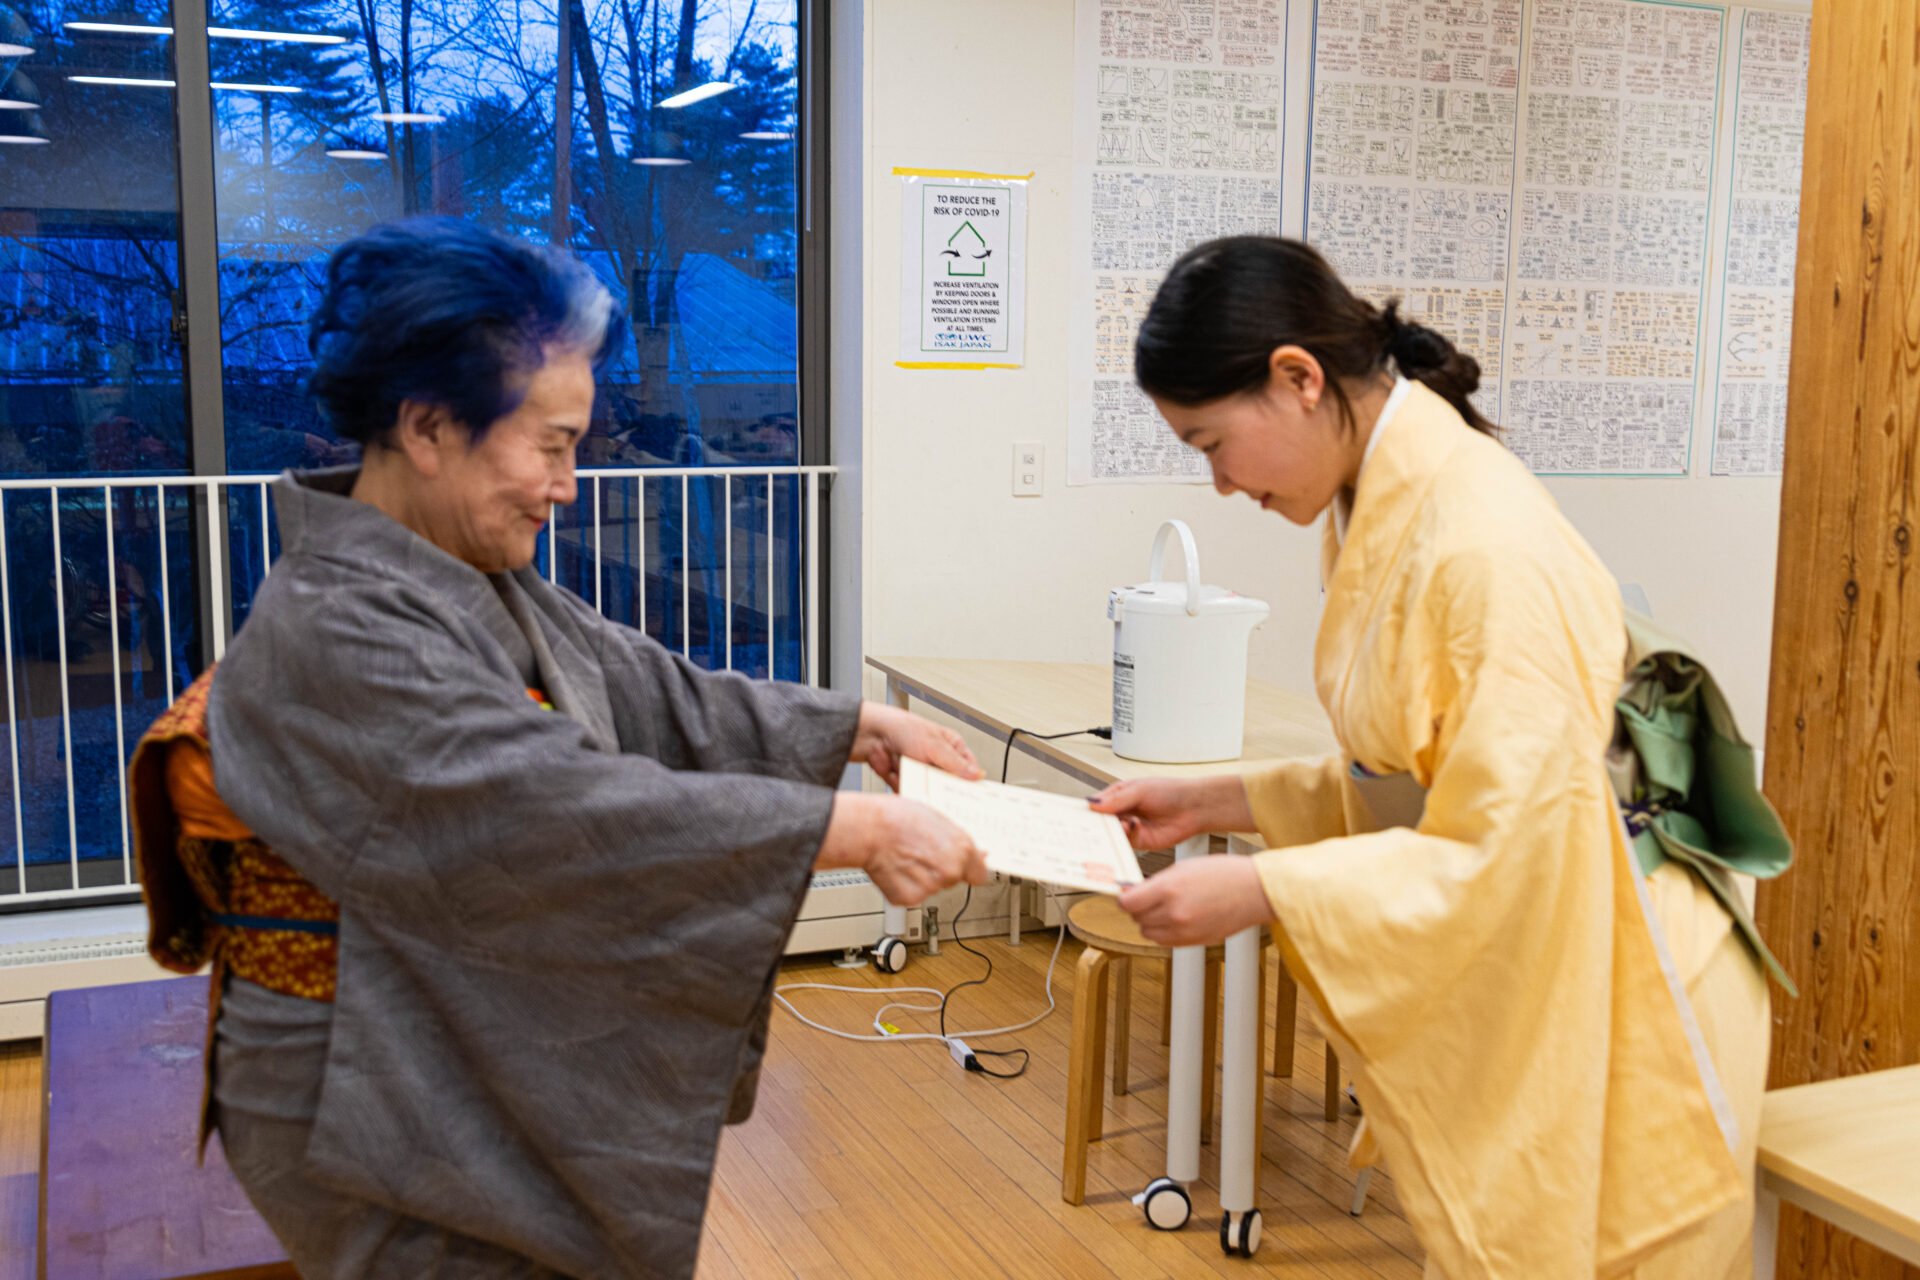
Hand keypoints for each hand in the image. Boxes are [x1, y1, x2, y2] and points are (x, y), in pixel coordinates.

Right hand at [821, 792, 986, 903]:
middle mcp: (950, 871)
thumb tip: (973, 852)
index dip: (970, 869)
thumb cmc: (897, 817)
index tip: (965, 868)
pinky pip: (913, 895)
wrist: (868, 829)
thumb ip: (956, 839)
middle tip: (923, 854)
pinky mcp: (910, 898)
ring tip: (906, 857)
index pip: (980, 873)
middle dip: (942, 870)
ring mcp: (931, 887)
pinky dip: (905, 886)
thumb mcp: (937, 818)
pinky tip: (897, 869)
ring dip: (923, 878)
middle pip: (954, 879)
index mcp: (962, 849)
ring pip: (933, 888)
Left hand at [852, 703, 981, 789]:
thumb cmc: (902, 728)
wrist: (871, 735)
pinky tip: (903, 781)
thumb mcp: (934, 745)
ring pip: (931, 792)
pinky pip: (914, 795)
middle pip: (950, 785)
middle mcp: (938, 761)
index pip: (969, 769)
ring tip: (916, 779)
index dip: (972, 783)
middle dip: (945, 790)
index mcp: (951, 747)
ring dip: (924, 789)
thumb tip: (976, 775)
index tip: (974, 797)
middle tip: (944, 794)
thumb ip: (955, 763)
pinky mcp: (908, 782)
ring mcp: (922, 772)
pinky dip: (908, 791)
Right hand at [1087, 775, 1251, 849]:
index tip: (1071, 816)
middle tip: (1086, 827)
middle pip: (1099, 823)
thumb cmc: (1171, 791)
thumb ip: (1117, 799)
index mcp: (1116, 797)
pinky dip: (1124, 839)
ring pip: (1110, 835)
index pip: (1094, 805)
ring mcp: (1128, 829)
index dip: (1084, 811)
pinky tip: (1129, 829)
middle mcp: (1120, 813)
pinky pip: (1124, 844)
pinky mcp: (1138, 842)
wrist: (1194, 808)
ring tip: (1115, 825)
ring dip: (1110, 832)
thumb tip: (1094, 805)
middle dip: (1093, 826)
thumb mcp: (1140, 790)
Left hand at [1117, 856, 1271, 947]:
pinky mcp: (1193, 942)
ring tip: (1165, 907)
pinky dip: (1164, 931)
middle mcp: (1173, 914)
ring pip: (1148, 932)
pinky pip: (1165, 941)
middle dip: (1138, 908)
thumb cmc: (1224, 874)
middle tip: (1149, 897)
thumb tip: (1134, 892)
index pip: (1126, 903)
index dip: (1125, 897)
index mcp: (1169, 890)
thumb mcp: (1183, 867)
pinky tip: (1176, 917)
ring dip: (1150, 921)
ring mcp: (1184, 931)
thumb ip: (1156, 882)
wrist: (1254, 891)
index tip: (1128, 893)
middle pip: (1136, 918)